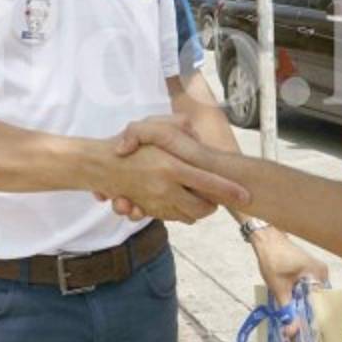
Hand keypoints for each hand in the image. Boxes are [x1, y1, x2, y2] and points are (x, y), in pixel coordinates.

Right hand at [94, 132, 248, 223]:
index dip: (228, 190)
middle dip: (214, 205)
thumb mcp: (146, 126)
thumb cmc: (124, 145)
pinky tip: (181, 201)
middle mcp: (165, 188)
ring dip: (199, 211)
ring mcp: (156, 202)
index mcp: (170, 167)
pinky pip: (172, 217)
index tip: (245, 194)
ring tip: (203, 199)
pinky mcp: (149, 210)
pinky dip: (181, 213)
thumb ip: (171, 124)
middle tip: (219, 197)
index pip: (207, 182)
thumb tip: (189, 125)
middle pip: (202, 207)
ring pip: (189, 216)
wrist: (96, 167)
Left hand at [250, 227, 329, 337]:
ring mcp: (315, 269)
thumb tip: (291, 332)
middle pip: (316, 299)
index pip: (321, 304)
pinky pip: (306, 286)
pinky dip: (299, 295)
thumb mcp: (280, 288)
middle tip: (297, 327)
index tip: (305, 332)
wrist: (265, 238)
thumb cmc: (273, 259)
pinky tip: (293, 305)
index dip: (313, 319)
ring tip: (295, 319)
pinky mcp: (307, 269)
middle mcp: (322, 272)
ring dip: (302, 304)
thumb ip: (287, 310)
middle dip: (306, 313)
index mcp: (320, 275)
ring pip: (310, 293)